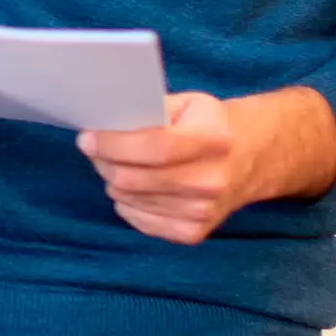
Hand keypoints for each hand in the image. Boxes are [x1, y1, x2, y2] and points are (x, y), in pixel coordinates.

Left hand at [79, 87, 335, 244]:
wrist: (249, 158)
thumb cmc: (207, 124)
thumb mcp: (186, 103)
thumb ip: (148, 109)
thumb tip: (102, 121)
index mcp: (214, 139)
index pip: (155, 146)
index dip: (114, 144)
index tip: (87, 138)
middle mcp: (213, 180)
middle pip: (135, 178)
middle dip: (103, 161)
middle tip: (96, 148)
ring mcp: (204, 211)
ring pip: (130, 200)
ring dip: (114, 180)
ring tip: (122, 163)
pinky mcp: (194, 232)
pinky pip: (140, 221)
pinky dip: (128, 203)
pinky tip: (139, 187)